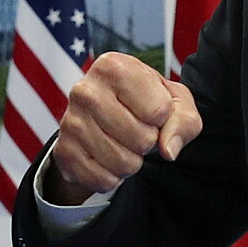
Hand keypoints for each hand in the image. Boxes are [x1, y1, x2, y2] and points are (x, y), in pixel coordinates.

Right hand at [42, 51, 202, 205]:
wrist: (101, 116)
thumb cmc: (144, 102)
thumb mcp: (174, 101)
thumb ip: (184, 120)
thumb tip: (168, 150)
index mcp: (113, 66)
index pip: (159, 111)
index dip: (163, 118)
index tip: (150, 109)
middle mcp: (85, 90)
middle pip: (142, 139)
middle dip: (148, 142)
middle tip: (137, 130)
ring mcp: (70, 122)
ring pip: (124, 163)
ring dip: (133, 162)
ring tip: (124, 144)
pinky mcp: (63, 152)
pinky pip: (104, 180)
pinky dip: (114, 177)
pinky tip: (107, 158)